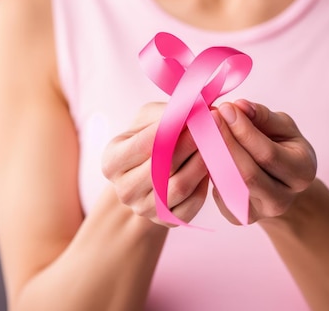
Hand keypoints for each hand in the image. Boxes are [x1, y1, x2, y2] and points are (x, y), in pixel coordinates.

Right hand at [101, 102, 208, 226]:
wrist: (148, 175)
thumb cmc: (148, 139)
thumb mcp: (148, 119)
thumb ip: (166, 113)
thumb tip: (195, 108)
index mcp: (112, 161)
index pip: (145, 143)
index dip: (172, 127)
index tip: (195, 112)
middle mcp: (123, 189)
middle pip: (163, 166)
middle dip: (191, 143)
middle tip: (213, 124)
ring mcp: (143, 209)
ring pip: (180, 186)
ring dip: (202, 162)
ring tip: (217, 143)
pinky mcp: (166, 221)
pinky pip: (191, 204)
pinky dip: (204, 184)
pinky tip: (212, 166)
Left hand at [211, 100, 316, 223]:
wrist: (279, 182)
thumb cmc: (281, 146)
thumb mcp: (282, 127)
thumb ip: (262, 115)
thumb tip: (239, 106)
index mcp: (302, 172)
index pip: (267, 154)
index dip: (244, 131)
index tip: (226, 108)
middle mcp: (283, 199)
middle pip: (247, 173)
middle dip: (225, 142)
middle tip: (209, 118)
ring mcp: (260, 213)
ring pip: (230, 185)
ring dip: (212, 156)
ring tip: (202, 130)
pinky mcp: (238, 218)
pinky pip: (219, 193)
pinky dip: (209, 171)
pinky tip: (203, 150)